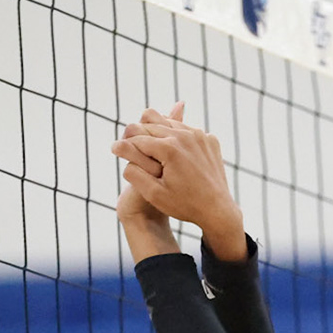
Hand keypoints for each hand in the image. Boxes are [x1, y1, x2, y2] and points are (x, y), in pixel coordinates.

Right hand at [112, 105, 247, 259]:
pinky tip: (170, 148)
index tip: (115, 150)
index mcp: (169, 149)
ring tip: (145, 142)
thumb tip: (118, 147)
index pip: (138, 138)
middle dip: (137, 133)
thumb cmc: (184, 205)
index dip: (124, 144)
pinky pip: (187, 130)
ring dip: (156, 131)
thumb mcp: (153, 194)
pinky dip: (176, 136)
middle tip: (128, 143)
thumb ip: (133, 172)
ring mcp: (200, 135)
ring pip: (169, 123)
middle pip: (151, 124)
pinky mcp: (209, 139)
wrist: (218, 210)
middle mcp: (185, 136)